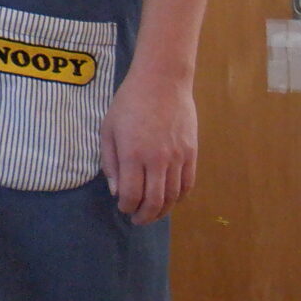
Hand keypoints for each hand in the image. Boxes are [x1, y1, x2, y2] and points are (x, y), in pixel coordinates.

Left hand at [101, 65, 197, 223]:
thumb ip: (110, 163)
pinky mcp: (191, 153)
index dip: (126, 207)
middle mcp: (157, 160)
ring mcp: (177, 157)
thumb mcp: (108, 130)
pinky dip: (180, 197)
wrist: (162, 82)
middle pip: (154, 202)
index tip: (123, 208)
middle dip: (144, 216)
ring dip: (163, 210)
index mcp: (132, 154)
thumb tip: (116, 191)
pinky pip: (188, 184)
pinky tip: (171, 199)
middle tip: (138, 219)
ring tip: (154, 213)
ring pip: (173, 197)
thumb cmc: (129, 102)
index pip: (131, 195)